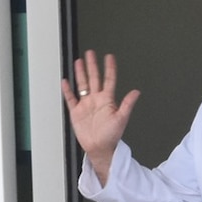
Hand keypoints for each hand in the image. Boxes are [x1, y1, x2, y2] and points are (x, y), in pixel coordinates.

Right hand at [60, 50, 138, 186]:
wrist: (99, 148)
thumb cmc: (111, 136)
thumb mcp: (121, 119)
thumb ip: (127, 104)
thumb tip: (136, 92)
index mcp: (107, 100)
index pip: (108, 80)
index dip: (109, 68)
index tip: (109, 56)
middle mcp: (96, 100)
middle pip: (94, 78)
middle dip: (92, 65)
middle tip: (90, 53)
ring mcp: (86, 105)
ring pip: (82, 85)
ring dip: (80, 73)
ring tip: (78, 61)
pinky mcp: (76, 112)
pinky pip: (71, 98)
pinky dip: (67, 90)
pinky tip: (65, 82)